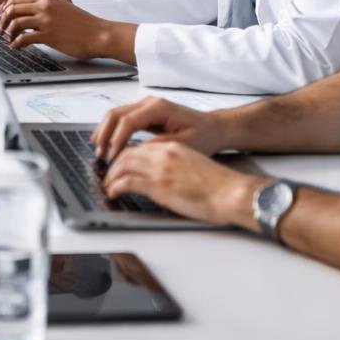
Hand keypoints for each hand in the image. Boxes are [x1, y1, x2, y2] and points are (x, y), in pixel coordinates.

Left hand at [0, 0, 127, 61]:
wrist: (99, 34)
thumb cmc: (82, 24)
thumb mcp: (62, 7)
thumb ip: (45, 7)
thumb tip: (26, 15)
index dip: (6, 9)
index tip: (3, 18)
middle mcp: (45, 4)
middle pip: (12, 9)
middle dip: (3, 21)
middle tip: (2, 30)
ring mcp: (46, 19)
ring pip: (15, 22)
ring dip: (8, 32)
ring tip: (9, 39)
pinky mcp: (48, 34)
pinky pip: (23, 38)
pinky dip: (16, 43)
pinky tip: (16, 47)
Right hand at [91, 96, 231, 162]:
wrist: (215, 128)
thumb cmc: (204, 135)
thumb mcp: (184, 145)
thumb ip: (159, 146)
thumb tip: (135, 152)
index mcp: (159, 108)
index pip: (128, 121)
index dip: (117, 140)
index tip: (112, 158)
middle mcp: (150, 103)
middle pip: (116, 114)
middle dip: (104, 134)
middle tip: (99, 155)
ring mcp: (146, 106)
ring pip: (115, 115)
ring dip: (104, 132)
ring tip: (99, 151)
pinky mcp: (145, 113)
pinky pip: (122, 119)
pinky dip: (111, 130)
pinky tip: (106, 143)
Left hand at [102, 140, 263, 227]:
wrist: (232, 193)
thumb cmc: (219, 185)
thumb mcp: (193, 166)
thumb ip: (175, 165)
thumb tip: (163, 176)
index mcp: (173, 147)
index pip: (140, 147)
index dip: (125, 155)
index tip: (119, 164)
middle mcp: (163, 154)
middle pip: (127, 153)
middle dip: (113, 164)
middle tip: (107, 174)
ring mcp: (159, 169)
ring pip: (122, 165)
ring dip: (111, 176)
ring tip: (107, 185)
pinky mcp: (158, 185)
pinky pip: (126, 182)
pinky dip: (115, 187)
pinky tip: (113, 193)